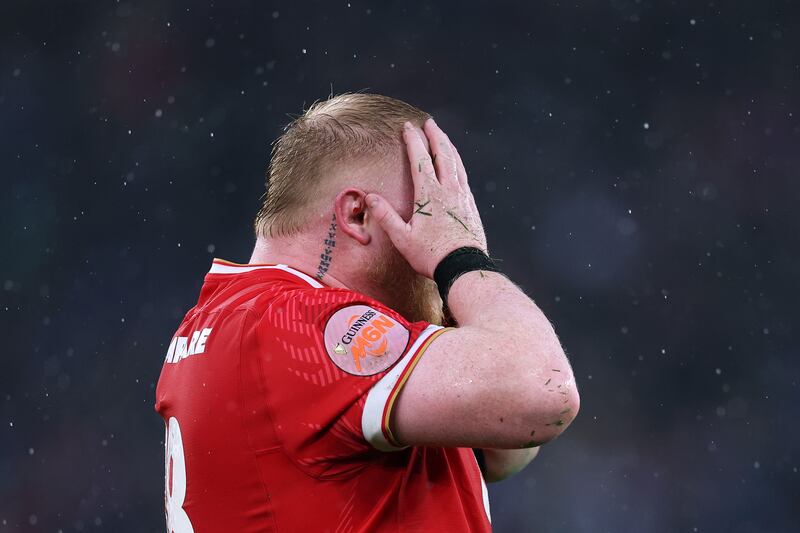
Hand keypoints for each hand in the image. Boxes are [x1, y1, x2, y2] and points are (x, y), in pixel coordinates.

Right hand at [366, 118, 487, 278]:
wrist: (463, 267)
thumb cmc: (431, 255)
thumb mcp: (402, 238)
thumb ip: (386, 215)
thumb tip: (370, 197)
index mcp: (429, 194)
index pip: (420, 159)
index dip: (413, 141)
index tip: (408, 127)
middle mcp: (448, 190)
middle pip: (442, 154)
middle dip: (434, 136)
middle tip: (429, 122)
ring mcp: (462, 196)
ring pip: (456, 163)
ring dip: (448, 146)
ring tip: (442, 136)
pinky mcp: (470, 205)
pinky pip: (464, 175)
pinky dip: (458, 163)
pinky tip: (456, 164)